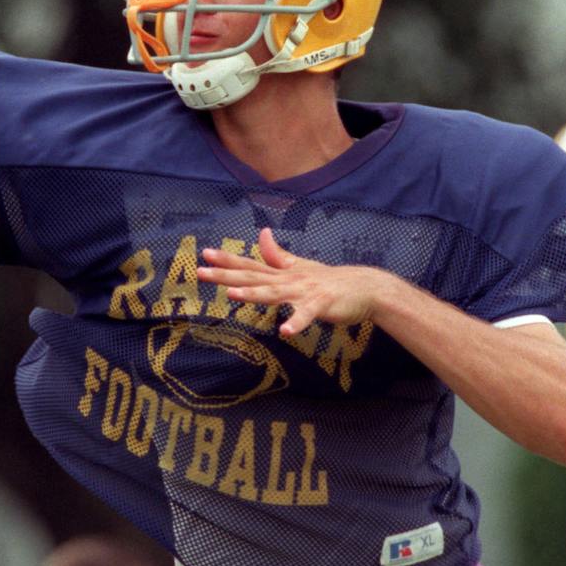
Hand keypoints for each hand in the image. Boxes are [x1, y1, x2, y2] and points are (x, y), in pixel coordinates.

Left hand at [196, 227, 384, 337]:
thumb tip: (262, 233)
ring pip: (274, 293)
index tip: (204, 254)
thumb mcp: (300, 266)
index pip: (250, 265)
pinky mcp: (321, 305)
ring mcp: (304, 291)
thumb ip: (278, 255)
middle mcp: (288, 279)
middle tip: (201, 270)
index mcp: (282, 273)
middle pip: (253, 276)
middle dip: (226, 274)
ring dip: (253, 294)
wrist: (364, 288)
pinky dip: (296, 322)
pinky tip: (285, 332)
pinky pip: (306, 315)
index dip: (227, 260)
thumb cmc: (330, 280)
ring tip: (232, 294)